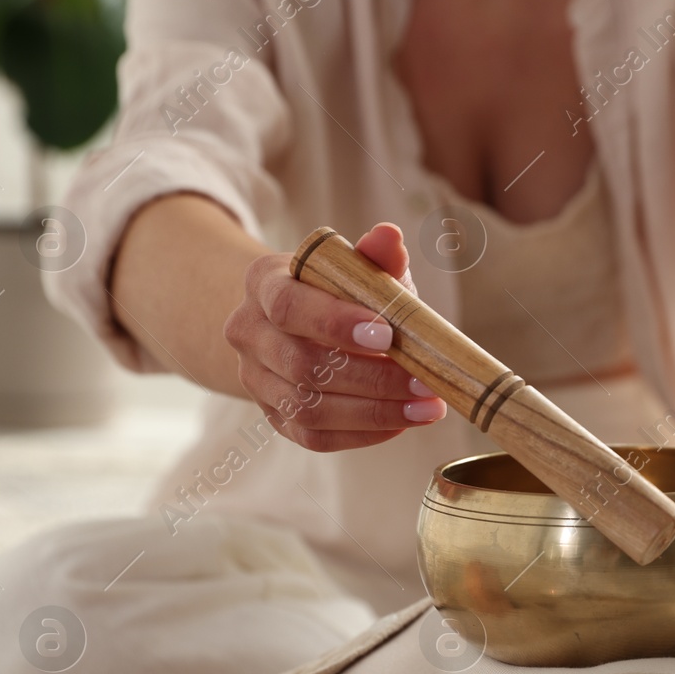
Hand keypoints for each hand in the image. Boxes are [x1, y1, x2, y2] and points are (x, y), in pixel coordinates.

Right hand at [223, 223, 446, 451]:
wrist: (293, 324)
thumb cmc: (334, 292)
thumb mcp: (352, 268)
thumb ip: (373, 256)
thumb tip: (390, 237)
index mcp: (264, 283)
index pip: (288, 307)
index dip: (335, 324)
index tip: (386, 336)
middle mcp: (248, 332)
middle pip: (302, 365)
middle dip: (371, 379)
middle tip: (425, 383)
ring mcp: (256, 379)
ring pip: (307, 408)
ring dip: (373, 413)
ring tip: (425, 408)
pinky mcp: (273, 416)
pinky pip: (313, 436)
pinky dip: (361, 434)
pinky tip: (401, 423)